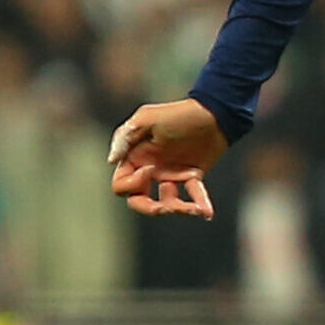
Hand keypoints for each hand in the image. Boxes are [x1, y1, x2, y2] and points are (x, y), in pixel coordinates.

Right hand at [108, 98, 227, 218]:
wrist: (214, 112)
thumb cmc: (178, 114)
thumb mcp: (148, 118)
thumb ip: (126, 137)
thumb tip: (111, 161)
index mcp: (136, 157)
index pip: (121, 185)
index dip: (131, 185)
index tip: (150, 170)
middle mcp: (151, 168)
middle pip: (139, 200)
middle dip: (150, 208)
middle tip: (165, 208)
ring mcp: (171, 174)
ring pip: (167, 202)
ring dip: (179, 208)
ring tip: (196, 209)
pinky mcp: (192, 176)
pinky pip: (193, 195)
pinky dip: (200, 204)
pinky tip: (208, 212)